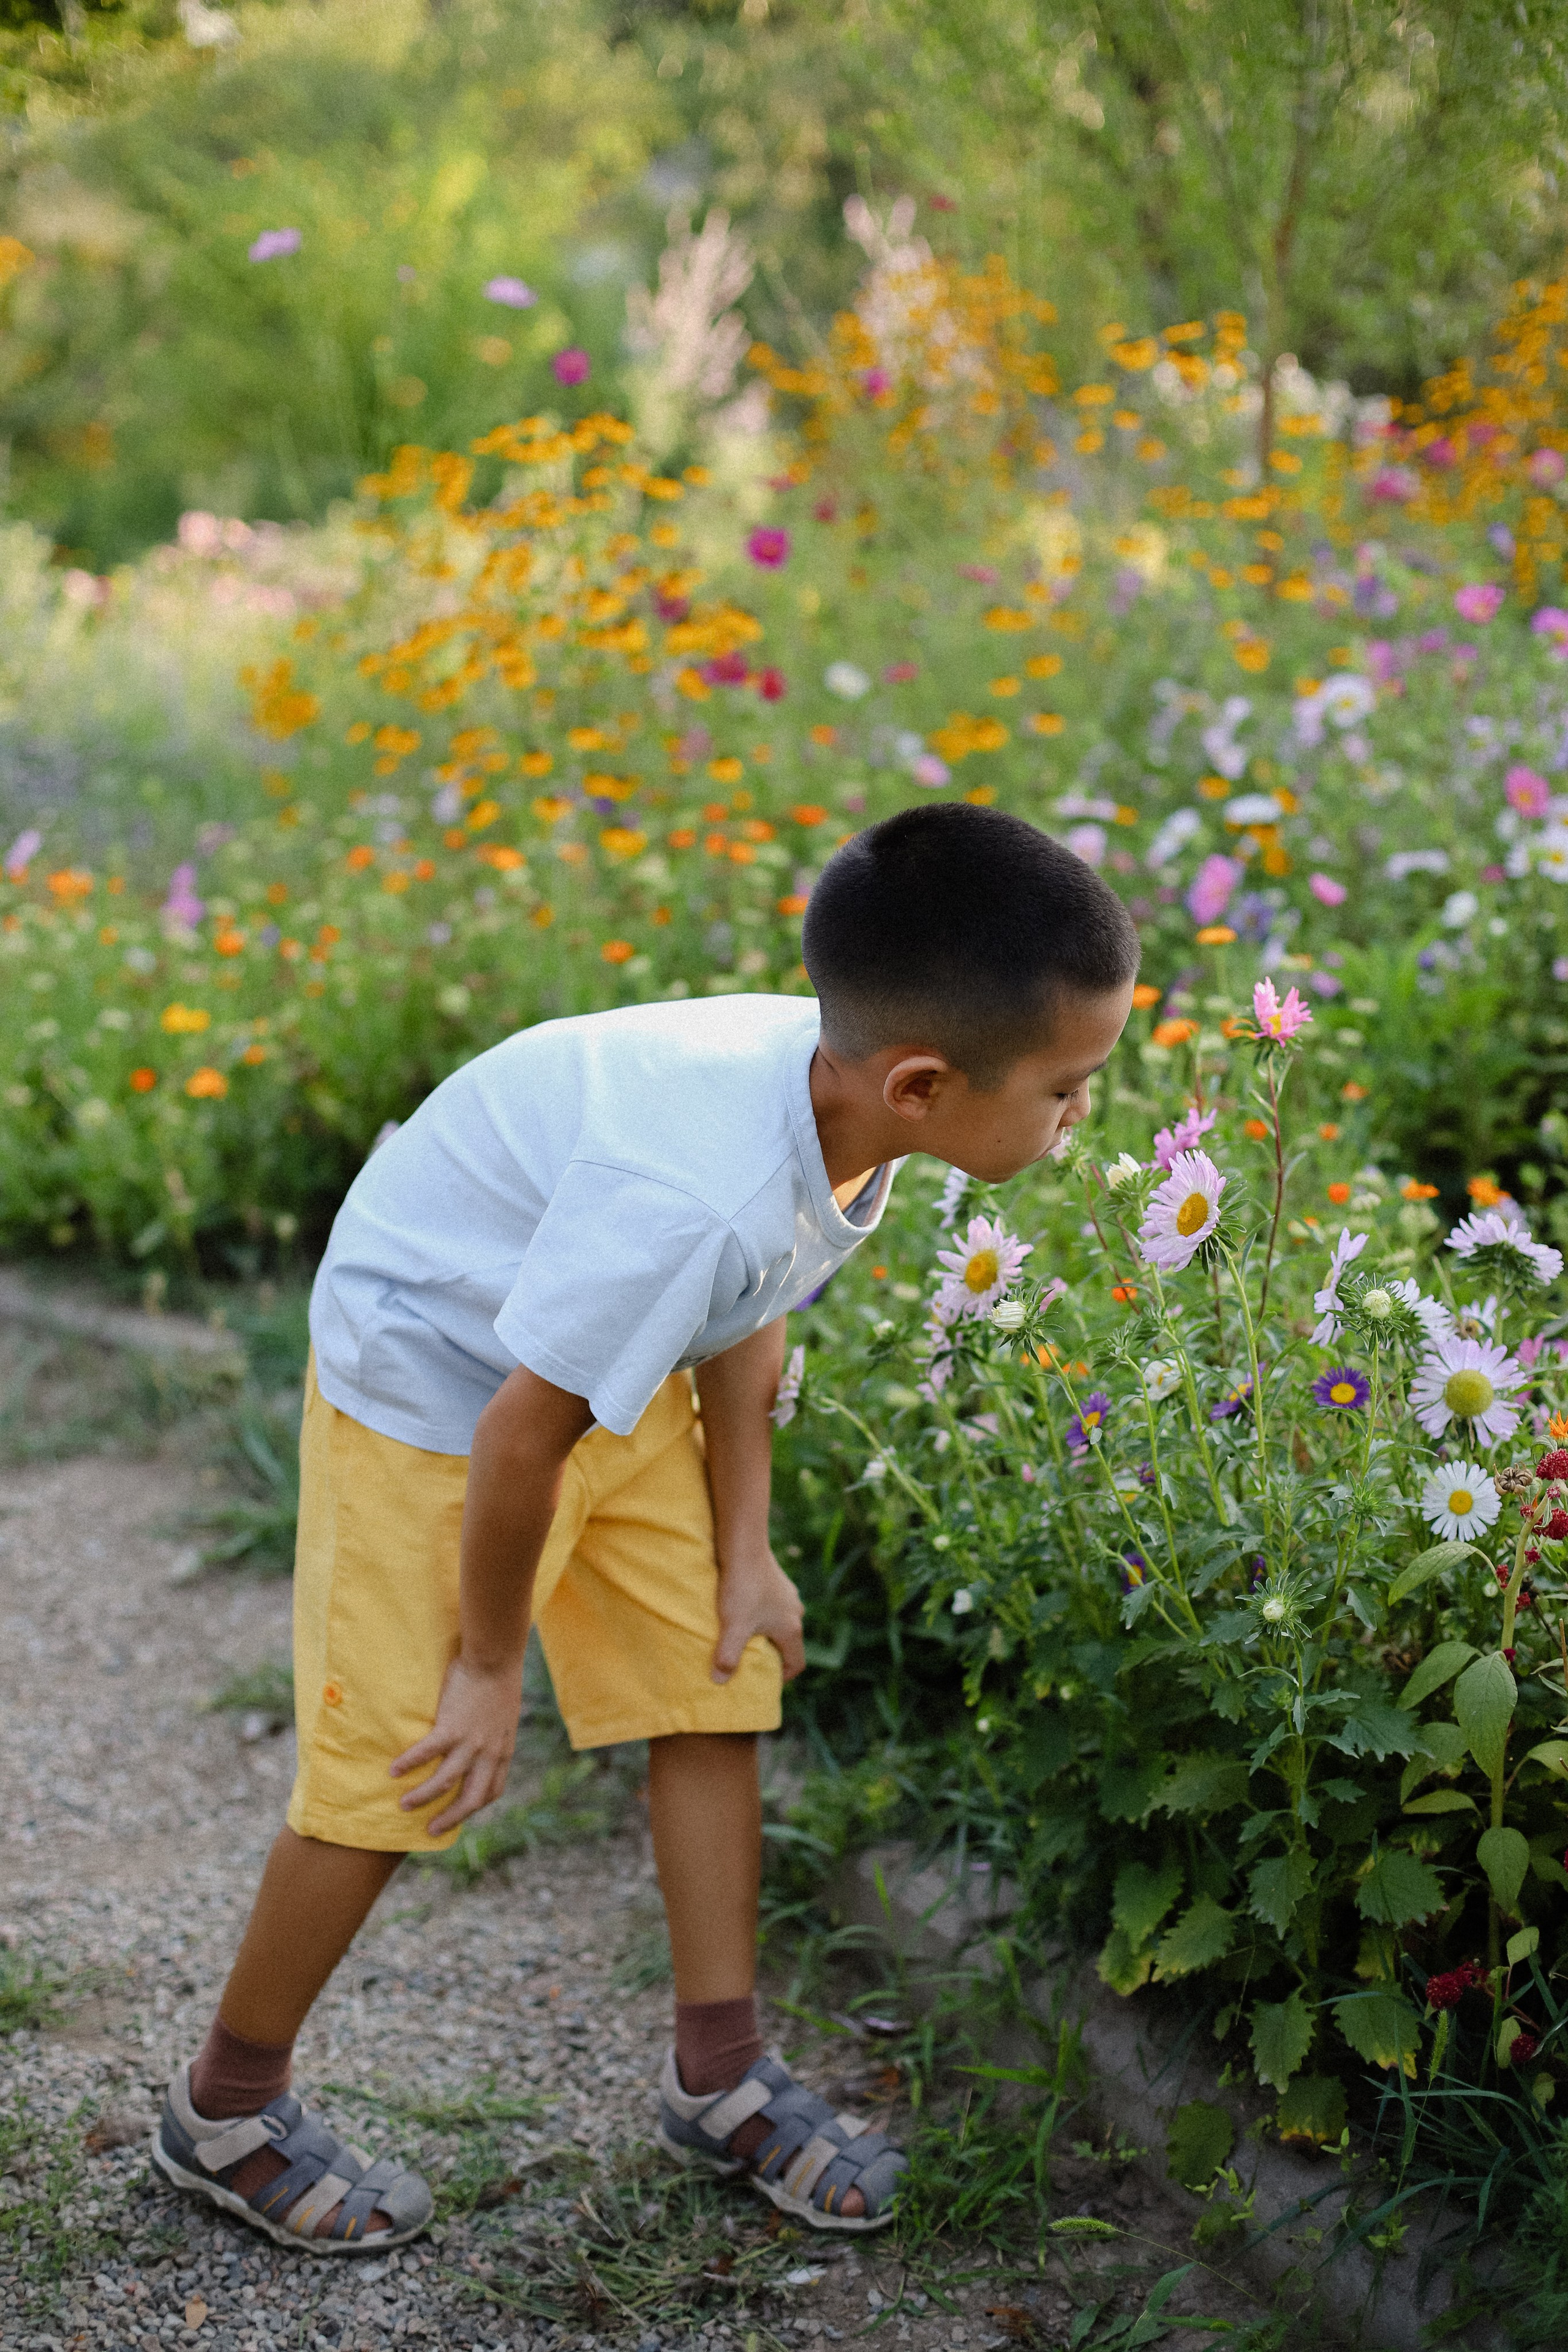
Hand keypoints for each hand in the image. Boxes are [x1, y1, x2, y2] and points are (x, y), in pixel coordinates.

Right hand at [389, 1652, 524, 1837]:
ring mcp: (470, 1743)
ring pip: (444, 1782)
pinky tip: (393, 1770)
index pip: (492, 1790)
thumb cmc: (500, 1679)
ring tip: (403, 1804)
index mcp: (502, 1750)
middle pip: (470, 1799)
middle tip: (431, 1830)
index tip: (462, 1812)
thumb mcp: (504, 1714)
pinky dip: (409, 1764)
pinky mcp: (451, 1728)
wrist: (495, 1658)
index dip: (475, 1805)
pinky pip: (426, 1753)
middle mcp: (488, 1753)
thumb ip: (493, 1731)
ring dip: (422, 1797)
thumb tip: (480, 1736)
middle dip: (450, 1818)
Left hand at [712, 1548, 804, 1683]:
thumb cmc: (742, 1587)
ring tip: (742, 1634)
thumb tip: (719, 1682)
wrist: (745, 1545)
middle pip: (788, 1643)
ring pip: (779, 1622)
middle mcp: (795, 1612)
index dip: (783, 1677)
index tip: (764, 1680)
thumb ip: (727, 1656)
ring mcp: (788, 1594)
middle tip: (749, 1660)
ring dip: (765, 1632)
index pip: (797, 1663)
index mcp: (791, 1629)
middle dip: (771, 1654)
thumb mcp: (733, 1626)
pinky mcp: (777, 1580)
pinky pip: (772, 1605)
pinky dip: (761, 1613)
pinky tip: (741, 1607)